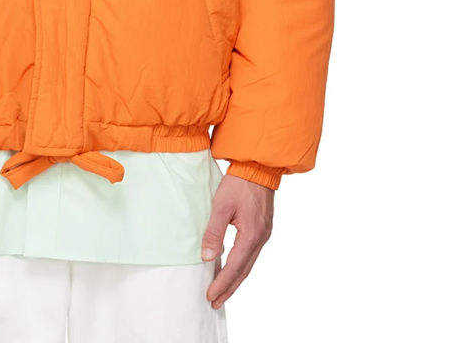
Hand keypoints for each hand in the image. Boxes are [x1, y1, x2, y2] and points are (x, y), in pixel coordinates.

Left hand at [202, 173, 273, 308]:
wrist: (258, 167)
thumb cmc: (238, 183)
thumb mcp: (221, 205)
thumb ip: (214, 232)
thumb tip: (206, 257)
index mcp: (251, 235)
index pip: (234, 267)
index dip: (222, 283)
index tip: (210, 295)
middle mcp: (260, 239)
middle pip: (244, 271)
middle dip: (229, 288)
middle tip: (215, 302)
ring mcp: (263, 234)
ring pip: (248, 264)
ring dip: (235, 278)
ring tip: (223, 291)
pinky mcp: (262, 228)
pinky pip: (251, 254)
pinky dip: (241, 265)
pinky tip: (232, 267)